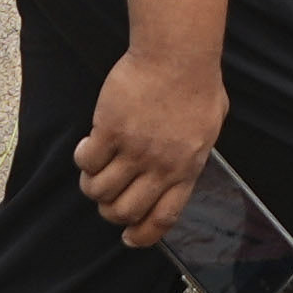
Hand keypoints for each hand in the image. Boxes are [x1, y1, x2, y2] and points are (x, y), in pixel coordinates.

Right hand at [72, 47, 228, 250]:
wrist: (178, 54)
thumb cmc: (197, 83)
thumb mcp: (209, 128)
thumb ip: (194, 153)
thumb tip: (185, 166)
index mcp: (186, 169)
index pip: (163, 218)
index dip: (142, 235)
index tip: (129, 238)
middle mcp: (160, 166)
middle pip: (124, 211)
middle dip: (110, 210)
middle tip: (106, 196)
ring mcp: (134, 149)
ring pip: (100, 190)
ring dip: (92, 185)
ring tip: (94, 169)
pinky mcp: (110, 130)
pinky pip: (86, 161)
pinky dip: (83, 159)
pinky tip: (89, 145)